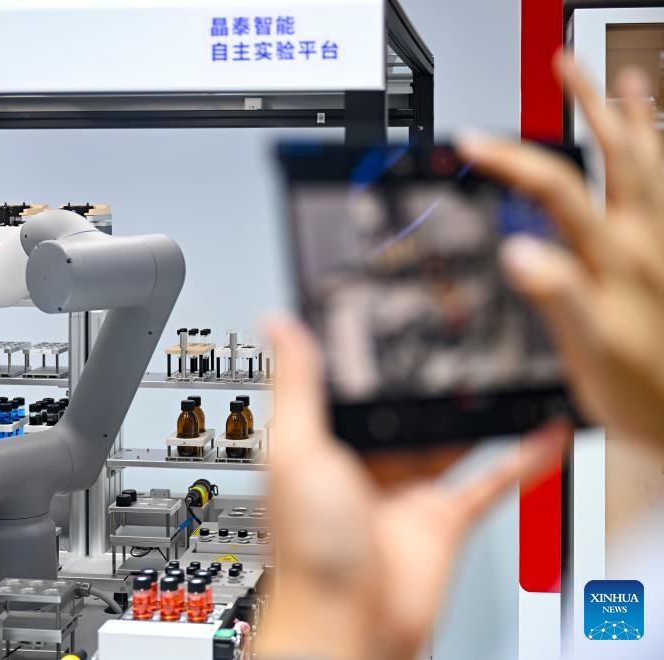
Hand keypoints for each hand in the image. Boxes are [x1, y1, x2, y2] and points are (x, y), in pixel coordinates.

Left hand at [256, 319, 566, 659]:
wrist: (349, 626)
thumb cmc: (308, 551)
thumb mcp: (295, 450)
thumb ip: (297, 386)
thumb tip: (278, 326)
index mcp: (319, 449)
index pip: (344, 394)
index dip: (361, 364)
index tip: (382, 324)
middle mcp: (361, 470)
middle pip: (399, 416)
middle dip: (420, 386)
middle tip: (448, 343)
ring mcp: (404, 494)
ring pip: (445, 443)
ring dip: (470, 416)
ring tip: (492, 376)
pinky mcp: (441, 520)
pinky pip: (488, 483)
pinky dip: (519, 460)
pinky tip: (540, 432)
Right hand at [459, 54, 663, 444]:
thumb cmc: (638, 390)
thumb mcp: (587, 352)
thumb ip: (558, 297)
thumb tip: (519, 252)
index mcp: (613, 260)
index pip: (556, 190)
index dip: (511, 161)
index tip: (471, 142)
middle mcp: (644, 241)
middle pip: (618, 153)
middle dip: (589, 104)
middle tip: (566, 64)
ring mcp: (663, 245)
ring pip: (653, 163)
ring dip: (636, 116)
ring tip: (625, 77)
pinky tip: (659, 147)